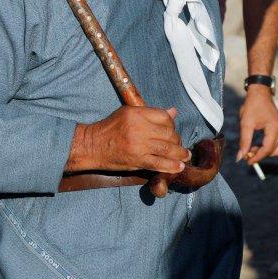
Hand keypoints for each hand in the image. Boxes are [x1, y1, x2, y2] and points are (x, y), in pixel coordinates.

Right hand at [68, 106, 190, 173]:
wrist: (92, 146)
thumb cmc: (110, 128)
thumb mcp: (128, 113)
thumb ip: (151, 113)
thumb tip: (173, 112)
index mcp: (137, 114)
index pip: (164, 117)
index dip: (172, 124)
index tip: (172, 130)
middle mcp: (139, 128)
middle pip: (168, 133)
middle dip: (177, 140)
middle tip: (178, 145)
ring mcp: (139, 144)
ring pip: (167, 148)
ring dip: (179, 153)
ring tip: (185, 156)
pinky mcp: (137, 159)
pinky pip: (158, 163)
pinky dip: (171, 166)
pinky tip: (179, 167)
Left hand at [236, 86, 277, 164]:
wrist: (260, 93)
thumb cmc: (252, 106)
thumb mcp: (245, 123)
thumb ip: (244, 141)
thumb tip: (240, 157)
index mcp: (274, 127)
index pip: (267, 149)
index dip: (257, 157)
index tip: (247, 162)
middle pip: (273, 151)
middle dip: (260, 155)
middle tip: (247, 153)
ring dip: (265, 152)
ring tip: (252, 147)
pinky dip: (268, 147)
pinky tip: (257, 144)